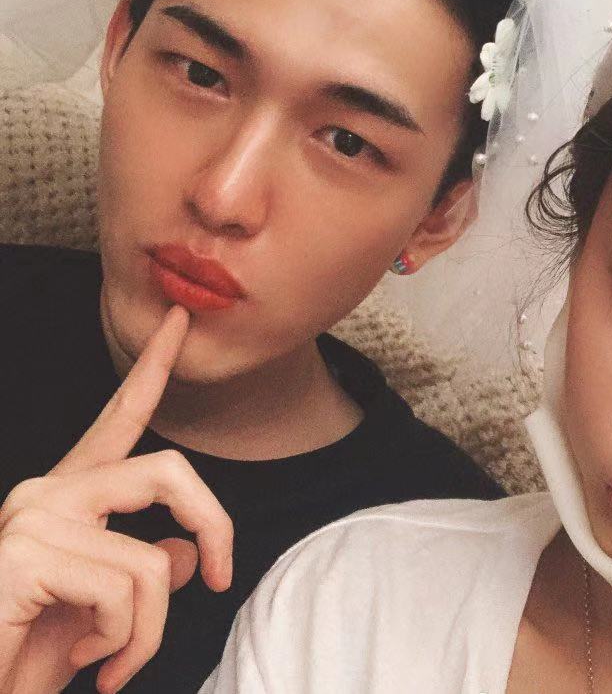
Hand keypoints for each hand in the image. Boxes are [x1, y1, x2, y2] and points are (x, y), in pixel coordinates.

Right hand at [0, 306, 233, 693]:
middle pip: (172, 470)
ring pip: (154, 560)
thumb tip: (187, 552)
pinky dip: (122, 642)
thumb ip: (146, 573)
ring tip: (110, 662)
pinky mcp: (22, 553)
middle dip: (216, 525)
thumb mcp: (103, 615)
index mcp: (67, 496)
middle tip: (221, 577)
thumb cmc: (23, 661)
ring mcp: (31, 517)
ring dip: (148, 630)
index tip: (181, 320)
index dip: (154, 367)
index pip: (120, 419)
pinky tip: (79, 661)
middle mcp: (46, 492)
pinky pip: (126, 591)